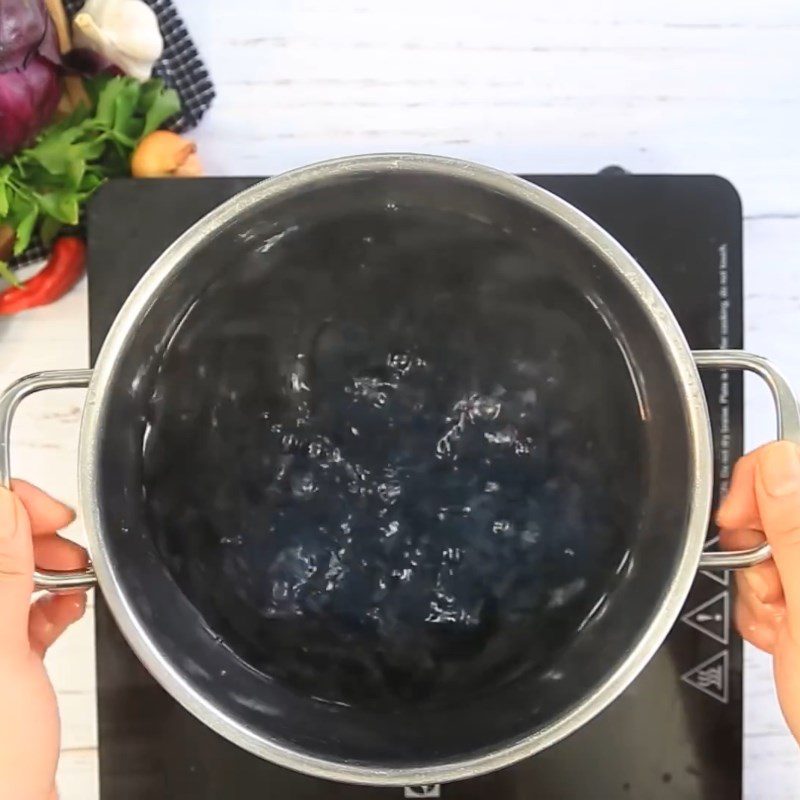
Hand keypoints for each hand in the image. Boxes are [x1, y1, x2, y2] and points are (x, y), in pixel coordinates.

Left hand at [0, 481, 88, 799]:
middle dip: (32, 537)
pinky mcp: (0, 666)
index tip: (44, 510)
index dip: (6, 507)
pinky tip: (69, 607)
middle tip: (68, 541)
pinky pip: (24, 614)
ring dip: (48, 570)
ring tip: (77, 578)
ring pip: (9, 580)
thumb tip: (5, 504)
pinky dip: (52, 603)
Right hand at [718, 441, 799, 743]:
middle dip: (755, 551)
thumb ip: (798, 532)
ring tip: (781, 624)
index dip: (758, 487)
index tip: (741, 523)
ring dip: (757, 590)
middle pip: (772, 508)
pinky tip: (780, 634)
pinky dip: (761, 609)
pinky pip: (765, 582)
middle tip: (771, 588)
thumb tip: (777, 463)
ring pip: (762, 550)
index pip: (791, 465)